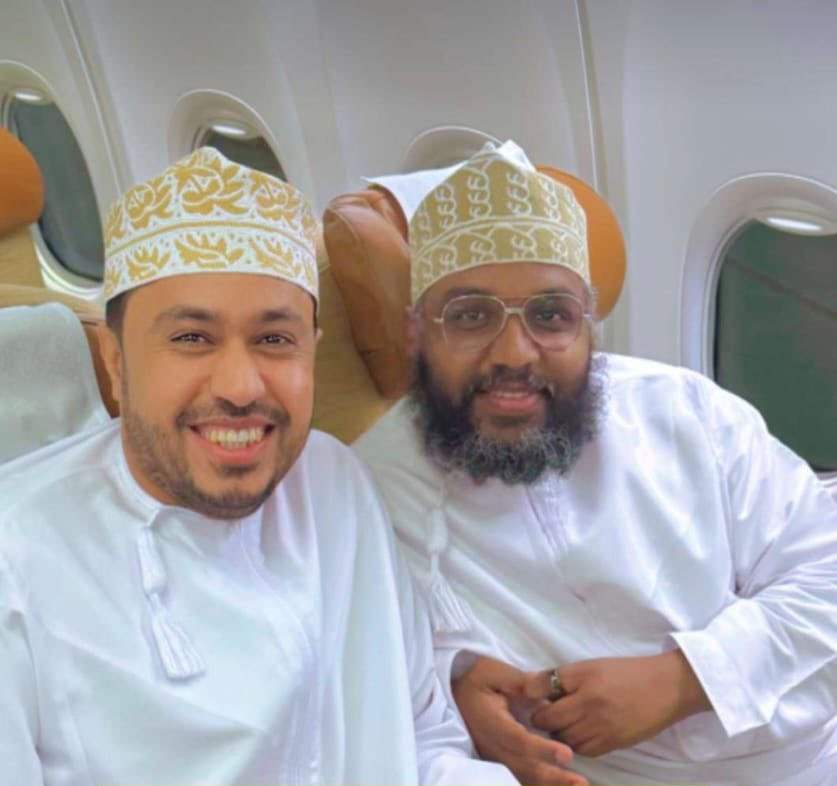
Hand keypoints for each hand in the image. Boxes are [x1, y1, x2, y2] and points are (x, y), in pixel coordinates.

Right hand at [453, 656, 588, 784]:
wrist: (455, 691)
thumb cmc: (476, 678)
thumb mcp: (495, 672)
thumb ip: (520, 682)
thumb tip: (544, 693)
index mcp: (490, 722)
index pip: (518, 740)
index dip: (542, 749)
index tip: (567, 754)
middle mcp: (490, 745)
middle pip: (523, 766)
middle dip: (553, 776)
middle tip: (581, 781)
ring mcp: (493, 757)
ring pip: (523, 776)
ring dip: (551, 783)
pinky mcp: (498, 761)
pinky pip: (520, 777)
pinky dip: (541, 782)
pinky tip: (562, 784)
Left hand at [525, 650, 710, 757]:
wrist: (665, 687)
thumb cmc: (625, 672)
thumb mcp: (591, 666)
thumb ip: (561, 677)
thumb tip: (529, 685)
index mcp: (583, 677)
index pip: (542, 687)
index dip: (533, 694)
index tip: (532, 698)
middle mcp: (589, 702)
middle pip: (548, 718)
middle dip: (541, 718)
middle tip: (544, 713)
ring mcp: (602, 726)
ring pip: (563, 738)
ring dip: (558, 733)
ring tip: (563, 723)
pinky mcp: (613, 743)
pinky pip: (584, 750)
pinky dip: (576, 744)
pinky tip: (580, 734)